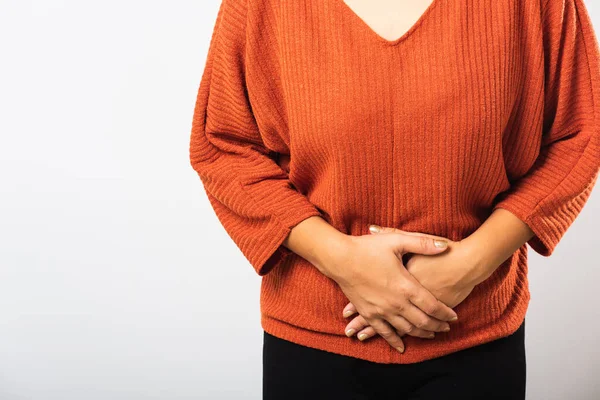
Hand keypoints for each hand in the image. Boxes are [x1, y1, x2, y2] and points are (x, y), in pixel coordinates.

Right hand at [324, 228, 458, 352]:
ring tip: (431, 334)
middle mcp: (395, 302)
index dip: (445, 313)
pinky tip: (401, 346)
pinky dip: (395, 341)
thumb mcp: (396, 241)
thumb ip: (422, 243)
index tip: (454, 316)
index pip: (432, 306)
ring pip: (406, 329)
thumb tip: (445, 246)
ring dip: (421, 333)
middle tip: (447, 328)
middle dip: (437, 326)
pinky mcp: (368, 313)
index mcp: (405, 285)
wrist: (339, 258)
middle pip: (422, 321)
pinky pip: (384, 332)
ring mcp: (381, 310)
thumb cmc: (367, 247)